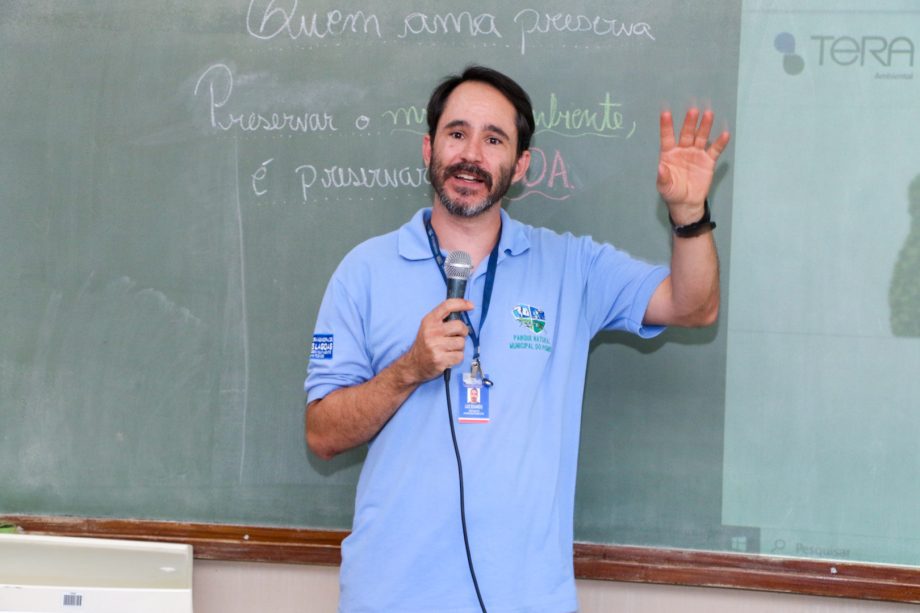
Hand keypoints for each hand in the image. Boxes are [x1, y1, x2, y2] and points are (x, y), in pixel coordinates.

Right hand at [400, 298, 471, 382]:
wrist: (414, 364)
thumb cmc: (426, 344)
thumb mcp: (429, 326)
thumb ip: (443, 318)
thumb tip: (465, 309)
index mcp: (429, 321)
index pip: (447, 306)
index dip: (461, 303)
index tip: (471, 305)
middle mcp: (431, 332)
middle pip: (459, 326)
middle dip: (463, 332)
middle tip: (458, 336)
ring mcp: (435, 346)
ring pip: (461, 342)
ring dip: (459, 347)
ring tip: (450, 349)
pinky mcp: (440, 359)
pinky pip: (460, 356)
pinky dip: (457, 358)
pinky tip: (449, 357)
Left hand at [657, 108, 730, 224]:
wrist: (687, 203)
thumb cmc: (672, 192)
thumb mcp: (664, 187)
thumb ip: (663, 177)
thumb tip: (660, 167)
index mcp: (669, 154)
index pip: (667, 137)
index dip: (666, 126)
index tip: (666, 113)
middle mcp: (682, 150)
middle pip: (686, 133)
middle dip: (689, 122)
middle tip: (693, 111)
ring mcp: (696, 154)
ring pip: (701, 137)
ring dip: (704, 126)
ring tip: (708, 114)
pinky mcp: (708, 161)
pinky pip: (715, 150)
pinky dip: (720, 142)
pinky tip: (724, 134)